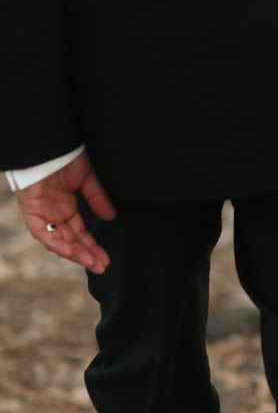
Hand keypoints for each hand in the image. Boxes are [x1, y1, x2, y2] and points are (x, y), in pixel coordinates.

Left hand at [15, 151, 115, 273]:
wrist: (50, 145)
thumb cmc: (67, 156)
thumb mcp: (89, 178)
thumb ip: (97, 198)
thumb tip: (110, 217)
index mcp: (65, 206)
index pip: (79, 232)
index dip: (92, 246)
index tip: (105, 258)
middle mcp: (53, 213)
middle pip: (70, 240)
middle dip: (86, 254)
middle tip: (102, 266)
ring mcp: (42, 213)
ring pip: (57, 241)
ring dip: (74, 253)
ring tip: (92, 263)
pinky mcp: (32, 211)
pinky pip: (43, 233)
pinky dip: (57, 243)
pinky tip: (72, 252)